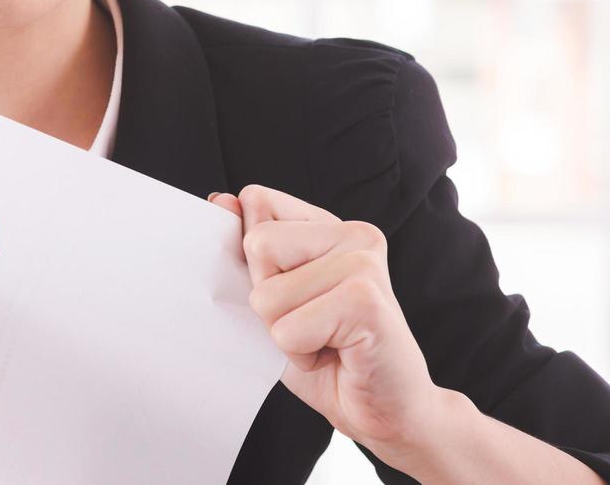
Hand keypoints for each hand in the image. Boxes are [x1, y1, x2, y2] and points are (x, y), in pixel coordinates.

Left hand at [209, 184, 447, 460]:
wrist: (388, 410)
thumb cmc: (328, 354)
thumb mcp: (275, 296)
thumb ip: (249, 249)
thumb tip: (221, 200)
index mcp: (328, 224)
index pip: (256, 201)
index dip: (255, 260)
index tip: (293, 291)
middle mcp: (353, 233)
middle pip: (256, 246)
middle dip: (268, 300)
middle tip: (311, 323)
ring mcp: (364, 264)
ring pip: (267, 295)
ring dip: (285, 333)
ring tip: (325, 340)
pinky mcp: (366, 303)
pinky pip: (288, 330)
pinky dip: (301, 355)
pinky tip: (337, 355)